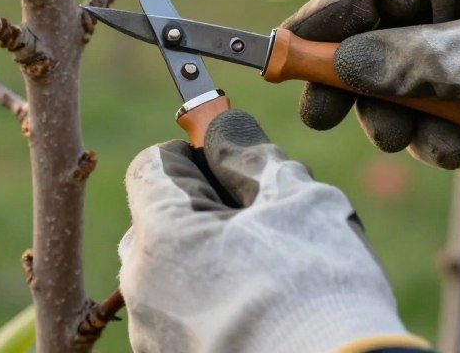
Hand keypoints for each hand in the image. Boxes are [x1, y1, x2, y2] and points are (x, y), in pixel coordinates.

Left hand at [119, 110, 426, 352]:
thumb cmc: (318, 291)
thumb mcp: (297, 202)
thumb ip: (250, 155)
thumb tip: (225, 127)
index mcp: (160, 235)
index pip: (153, 166)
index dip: (194, 154)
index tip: (234, 164)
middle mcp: (141, 290)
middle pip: (159, 223)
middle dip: (205, 211)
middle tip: (266, 223)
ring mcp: (155, 337)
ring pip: (173, 276)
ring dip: (210, 262)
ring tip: (273, 276)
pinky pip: (185, 320)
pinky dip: (215, 307)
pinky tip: (264, 315)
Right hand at [283, 0, 459, 168]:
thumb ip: (410, 61)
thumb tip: (341, 65)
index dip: (322, 19)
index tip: (281, 51)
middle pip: (375, 42)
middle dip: (358, 85)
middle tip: (325, 117)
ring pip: (401, 88)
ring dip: (408, 123)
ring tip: (436, 143)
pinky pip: (434, 118)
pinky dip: (444, 141)